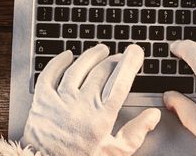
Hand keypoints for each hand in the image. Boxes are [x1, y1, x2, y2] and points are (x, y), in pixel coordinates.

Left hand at [22, 44, 160, 155]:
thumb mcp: (115, 153)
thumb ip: (136, 133)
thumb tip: (153, 115)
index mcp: (101, 117)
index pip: (120, 81)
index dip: (130, 62)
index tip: (136, 52)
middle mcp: (81, 105)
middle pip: (101, 71)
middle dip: (113, 59)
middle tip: (120, 56)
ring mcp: (60, 101)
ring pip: (77, 68)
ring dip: (91, 56)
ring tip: (100, 50)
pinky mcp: (42, 102)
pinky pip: (49, 74)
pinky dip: (59, 62)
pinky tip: (68, 56)